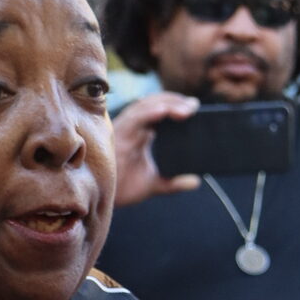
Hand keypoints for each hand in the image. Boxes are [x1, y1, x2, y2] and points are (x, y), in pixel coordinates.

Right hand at [112, 92, 200, 207]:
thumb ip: (174, 182)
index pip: (160, 109)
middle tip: (194, 105)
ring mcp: (125, 129)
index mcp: (141, 132)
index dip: (176, 105)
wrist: (103, 199)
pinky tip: (163, 111)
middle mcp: (133, 127)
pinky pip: (134, 119)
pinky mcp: (118, 135)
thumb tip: (196, 181)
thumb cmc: (122, 188)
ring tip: (186, 108)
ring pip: (146, 106)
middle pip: (154, 103)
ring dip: (167, 104)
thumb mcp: (155, 184)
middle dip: (175, 100)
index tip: (195, 107)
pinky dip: (150, 113)